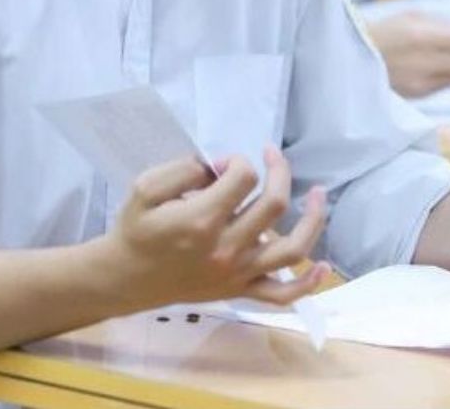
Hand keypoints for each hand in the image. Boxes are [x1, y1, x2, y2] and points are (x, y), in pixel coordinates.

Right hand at [96, 146, 329, 311]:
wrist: (126, 278)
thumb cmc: (135, 230)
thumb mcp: (145, 187)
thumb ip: (184, 169)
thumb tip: (220, 167)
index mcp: (201, 220)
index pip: (243, 178)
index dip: (237, 161)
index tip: (220, 165)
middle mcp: (226, 248)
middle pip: (274, 204)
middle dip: (278, 171)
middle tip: (271, 155)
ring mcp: (238, 273)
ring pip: (292, 248)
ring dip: (313, 219)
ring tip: (317, 194)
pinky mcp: (240, 290)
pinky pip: (282, 294)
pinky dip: (308, 284)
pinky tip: (323, 266)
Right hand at [366, 12, 449, 96]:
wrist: (351, 58)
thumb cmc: (384, 32)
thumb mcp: (410, 19)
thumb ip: (440, 26)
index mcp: (423, 38)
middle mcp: (425, 62)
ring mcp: (421, 81)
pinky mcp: (417, 94)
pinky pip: (443, 84)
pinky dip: (446, 75)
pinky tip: (433, 66)